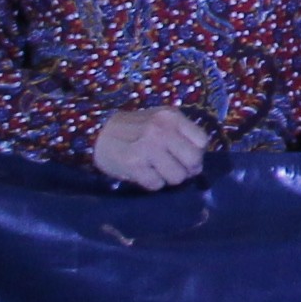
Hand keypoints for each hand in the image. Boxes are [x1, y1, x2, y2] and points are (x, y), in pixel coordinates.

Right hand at [90, 107, 213, 189]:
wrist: (98, 133)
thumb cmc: (134, 129)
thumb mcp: (159, 121)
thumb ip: (180, 135)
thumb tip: (198, 165)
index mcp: (171, 116)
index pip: (202, 141)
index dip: (196, 153)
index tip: (184, 156)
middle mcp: (161, 130)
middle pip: (194, 161)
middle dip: (186, 169)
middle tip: (173, 168)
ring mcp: (147, 147)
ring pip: (177, 177)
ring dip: (168, 178)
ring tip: (156, 169)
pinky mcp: (134, 164)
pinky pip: (157, 185)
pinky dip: (152, 183)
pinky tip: (143, 172)